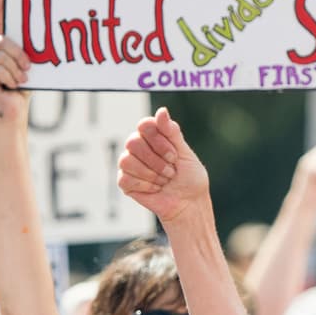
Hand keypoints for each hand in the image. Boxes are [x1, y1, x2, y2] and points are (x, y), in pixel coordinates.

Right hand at [0, 0, 30, 122]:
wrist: (14, 113)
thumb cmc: (22, 90)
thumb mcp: (26, 68)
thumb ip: (25, 54)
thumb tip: (35, 41)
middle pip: (0, 41)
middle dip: (18, 53)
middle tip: (28, 67)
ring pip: (0, 57)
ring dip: (15, 70)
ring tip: (21, 80)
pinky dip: (9, 79)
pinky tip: (12, 87)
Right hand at [118, 107, 211, 223]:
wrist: (188, 204)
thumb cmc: (190, 178)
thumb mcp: (185, 153)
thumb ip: (172, 132)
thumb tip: (161, 111)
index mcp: (153, 136)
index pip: (144, 125)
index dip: (159, 141)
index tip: (174, 155)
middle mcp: (138, 147)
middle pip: (133, 142)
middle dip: (156, 160)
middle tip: (171, 172)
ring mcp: (129, 163)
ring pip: (127, 160)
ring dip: (152, 174)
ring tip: (165, 181)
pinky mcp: (125, 181)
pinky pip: (126, 178)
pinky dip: (145, 186)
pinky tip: (156, 189)